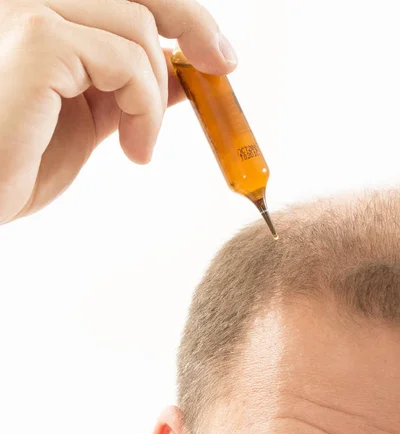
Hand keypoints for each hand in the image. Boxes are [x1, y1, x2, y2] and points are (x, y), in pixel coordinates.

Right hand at [0, 0, 237, 222]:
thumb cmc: (16, 164)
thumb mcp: (88, 119)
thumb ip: (129, 88)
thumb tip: (185, 72)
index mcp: (47, 18)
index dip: (179, 14)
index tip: (215, 54)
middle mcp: (33, 1)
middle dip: (193, 23)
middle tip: (223, 68)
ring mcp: (30, 10)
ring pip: (137, 29)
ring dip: (155, 97)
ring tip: (140, 147)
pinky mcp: (39, 40)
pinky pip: (126, 61)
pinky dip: (145, 108)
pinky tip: (133, 148)